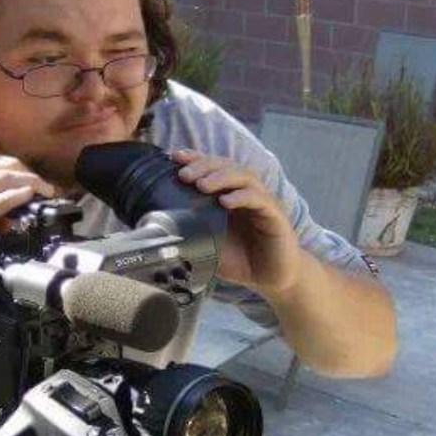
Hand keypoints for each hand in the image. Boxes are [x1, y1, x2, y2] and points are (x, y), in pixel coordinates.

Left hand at [173, 149, 302, 296]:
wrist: (271, 278)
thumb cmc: (241, 260)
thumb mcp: (209, 246)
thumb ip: (190, 235)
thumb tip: (160, 233)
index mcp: (228, 195)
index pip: (212, 168)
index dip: (196, 159)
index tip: (175, 157)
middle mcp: (245, 192)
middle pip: (227, 165)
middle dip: (204, 166)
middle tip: (184, 174)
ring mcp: (262, 201)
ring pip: (244, 176)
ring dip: (221, 177)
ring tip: (202, 185)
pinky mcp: (275, 215)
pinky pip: (260, 199)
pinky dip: (242, 197)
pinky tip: (226, 201)